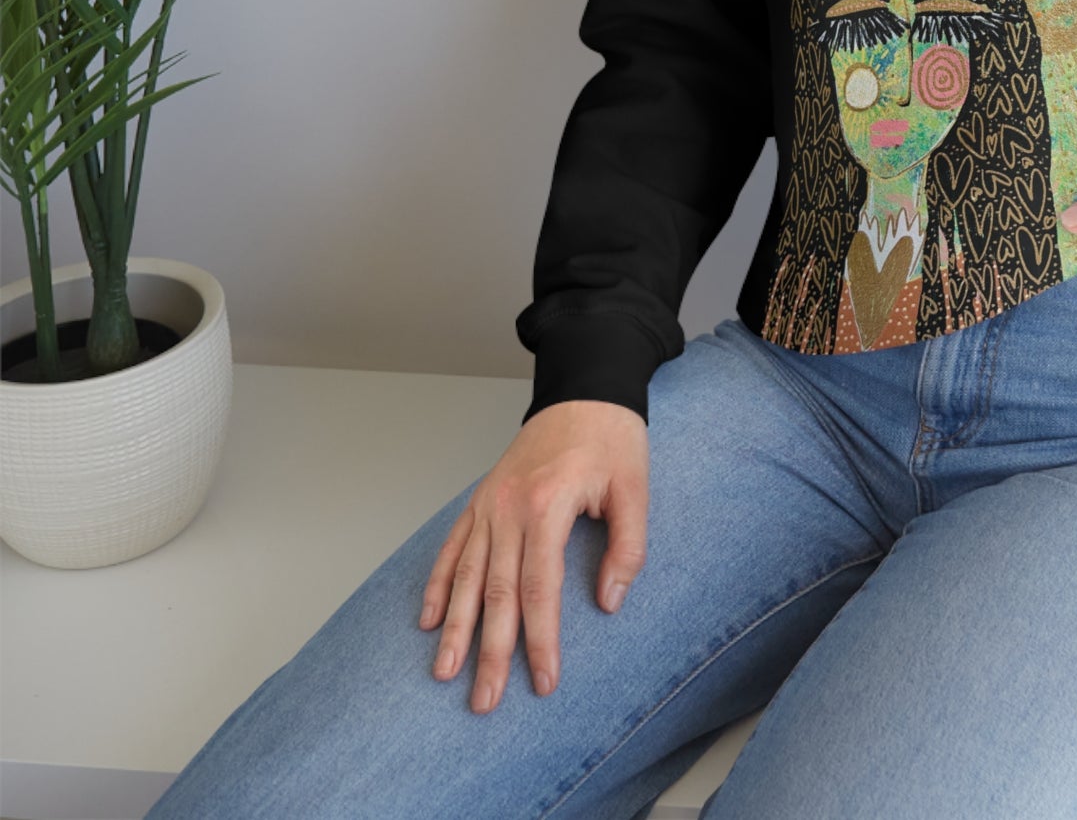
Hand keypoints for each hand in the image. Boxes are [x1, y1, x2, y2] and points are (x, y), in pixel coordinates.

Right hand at [420, 399, 647, 712]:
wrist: (584, 389)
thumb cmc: (612, 438)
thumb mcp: (635, 488)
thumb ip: (627, 547)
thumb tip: (608, 603)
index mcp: (548, 506)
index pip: (540, 589)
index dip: (540, 640)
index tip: (543, 681)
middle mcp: (509, 508)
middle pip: (495, 592)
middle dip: (489, 651)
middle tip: (484, 701)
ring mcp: (489, 503)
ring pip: (465, 575)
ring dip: (454, 627)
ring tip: (444, 673)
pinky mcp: (481, 499)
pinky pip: (452, 546)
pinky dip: (437, 583)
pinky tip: (429, 619)